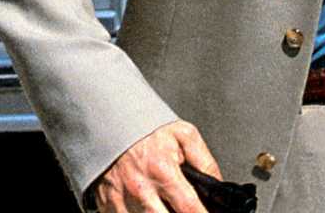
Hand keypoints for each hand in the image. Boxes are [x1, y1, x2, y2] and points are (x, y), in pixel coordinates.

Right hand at [93, 120, 218, 212]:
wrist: (109, 122)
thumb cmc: (147, 129)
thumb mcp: (184, 135)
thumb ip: (205, 162)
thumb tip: (218, 184)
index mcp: (162, 171)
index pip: (190, 208)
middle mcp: (140, 190)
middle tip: (183, 208)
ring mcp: (120, 201)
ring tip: (166, 204)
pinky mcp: (107, 206)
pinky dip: (138, 212)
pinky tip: (150, 206)